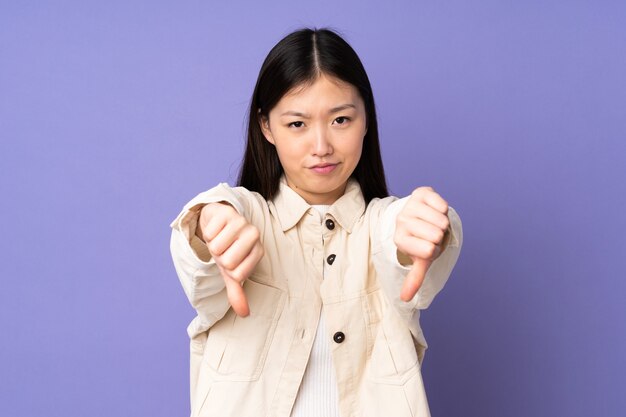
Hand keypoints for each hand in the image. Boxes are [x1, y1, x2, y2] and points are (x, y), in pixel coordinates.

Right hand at [197, 202, 263, 316]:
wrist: (220, 222)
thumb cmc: (229, 249)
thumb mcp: (231, 271)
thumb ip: (237, 292)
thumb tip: (245, 314)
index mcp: (258, 251)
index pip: (238, 274)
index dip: (228, 270)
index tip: (231, 262)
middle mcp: (254, 235)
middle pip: (227, 261)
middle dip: (219, 257)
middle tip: (224, 249)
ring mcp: (242, 222)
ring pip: (217, 247)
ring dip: (212, 244)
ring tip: (219, 238)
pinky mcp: (227, 212)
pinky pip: (210, 232)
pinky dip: (207, 232)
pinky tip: (215, 227)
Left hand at [394, 187, 449, 301]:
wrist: (420, 217)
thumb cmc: (422, 240)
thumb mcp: (419, 259)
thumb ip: (413, 278)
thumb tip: (405, 299)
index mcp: (399, 239)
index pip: (428, 250)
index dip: (434, 250)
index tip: (426, 247)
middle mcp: (401, 221)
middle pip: (437, 234)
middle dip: (439, 236)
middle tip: (431, 234)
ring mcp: (410, 205)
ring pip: (441, 220)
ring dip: (442, 223)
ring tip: (433, 224)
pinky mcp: (421, 192)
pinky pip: (442, 205)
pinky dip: (444, 210)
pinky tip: (434, 211)